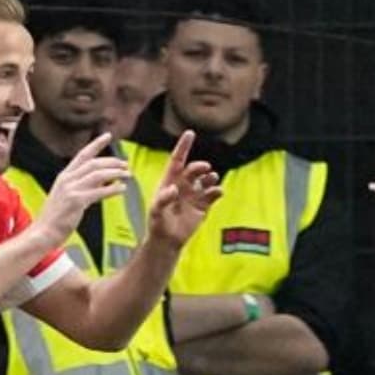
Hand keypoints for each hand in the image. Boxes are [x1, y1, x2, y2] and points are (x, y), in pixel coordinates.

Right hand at [36, 132, 130, 244]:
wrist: (43, 232)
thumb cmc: (55, 218)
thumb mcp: (66, 196)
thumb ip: (81, 186)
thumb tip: (102, 181)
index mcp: (64, 176)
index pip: (82, 155)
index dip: (96, 144)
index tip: (108, 136)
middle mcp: (67, 179)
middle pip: (94, 163)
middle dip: (112, 161)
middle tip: (125, 165)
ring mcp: (71, 190)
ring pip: (98, 174)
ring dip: (115, 173)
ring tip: (127, 175)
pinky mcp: (76, 201)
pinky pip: (99, 192)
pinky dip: (112, 189)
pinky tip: (122, 189)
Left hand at [147, 130, 222, 246]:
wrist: (167, 241)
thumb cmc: (157, 224)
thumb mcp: (156, 212)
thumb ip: (163, 200)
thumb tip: (174, 188)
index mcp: (169, 181)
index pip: (177, 160)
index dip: (183, 146)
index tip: (190, 133)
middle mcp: (183, 185)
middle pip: (193, 170)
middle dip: (199, 167)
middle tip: (205, 168)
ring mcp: (194, 195)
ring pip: (205, 181)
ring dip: (210, 177)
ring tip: (212, 178)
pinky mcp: (203, 206)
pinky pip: (212, 195)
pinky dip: (217, 191)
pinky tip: (218, 191)